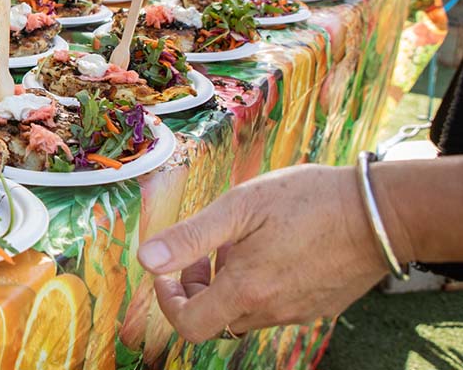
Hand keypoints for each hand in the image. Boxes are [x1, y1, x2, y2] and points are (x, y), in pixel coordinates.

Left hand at [137, 164, 389, 341]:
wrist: (381, 212)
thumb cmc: (308, 201)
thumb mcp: (239, 207)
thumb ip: (191, 237)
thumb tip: (146, 260)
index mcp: (247, 290)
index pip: (190, 325)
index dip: (169, 301)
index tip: (170, 269)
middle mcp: (271, 311)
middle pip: (215, 318)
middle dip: (197, 286)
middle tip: (206, 248)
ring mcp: (297, 312)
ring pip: (245, 311)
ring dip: (229, 283)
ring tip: (242, 241)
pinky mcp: (318, 306)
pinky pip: (275, 305)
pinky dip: (260, 284)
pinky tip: (273, 247)